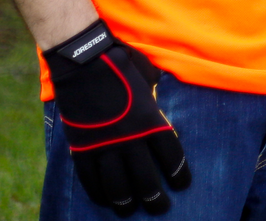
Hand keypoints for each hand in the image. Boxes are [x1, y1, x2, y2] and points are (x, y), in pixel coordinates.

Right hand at [43, 20, 190, 216]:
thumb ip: (154, 96)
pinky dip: (98, 194)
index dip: (179, 174)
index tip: (183, 184)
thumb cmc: (119, 62)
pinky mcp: (82, 148)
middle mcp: (129, 138)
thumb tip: (161, 104)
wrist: (83, 59)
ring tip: (131, 209)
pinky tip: (105, 201)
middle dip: (156, 200)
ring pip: (118, 188)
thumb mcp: (147, 76)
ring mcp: (104, 145)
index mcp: (149, 120)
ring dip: (126, 203)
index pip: (171, 156)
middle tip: (160, 208)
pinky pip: (91, 181)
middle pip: (147, 181)